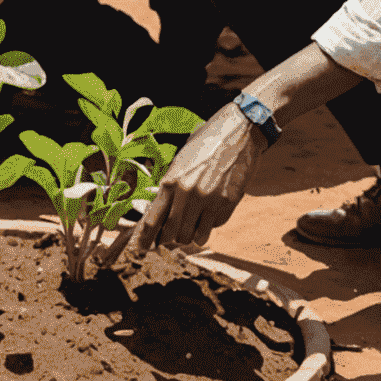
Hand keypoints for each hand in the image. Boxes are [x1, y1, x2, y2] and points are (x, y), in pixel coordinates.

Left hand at [130, 102, 266, 254]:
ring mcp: (209, 201)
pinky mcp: (228, 205)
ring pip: (193, 236)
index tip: (140, 248)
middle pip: (172, 233)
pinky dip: (209, 224)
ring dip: (190, 235)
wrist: (239, 131)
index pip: (153, 218)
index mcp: (171, 180)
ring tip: (191, 223)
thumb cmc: (206, 142)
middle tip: (168, 238)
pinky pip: (213, 227)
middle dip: (169, 239)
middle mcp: (188, 193)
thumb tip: (159, 209)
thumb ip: (171, 183)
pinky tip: (210, 209)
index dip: (145, 237)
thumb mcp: (181, 159)